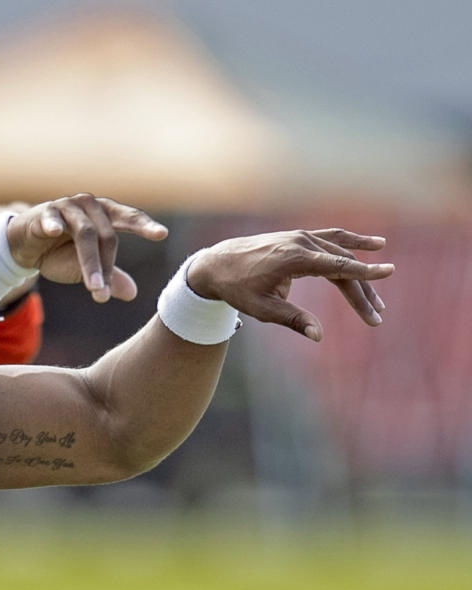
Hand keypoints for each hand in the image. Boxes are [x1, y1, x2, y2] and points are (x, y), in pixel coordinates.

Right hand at [5, 194, 167, 302]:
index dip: (144, 226)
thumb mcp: (85, 268)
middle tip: (103, 296)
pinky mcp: (43, 213)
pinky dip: (51, 225)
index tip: (161, 235)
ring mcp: (66, 207)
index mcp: (104, 215)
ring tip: (92, 288)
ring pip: (83, 233)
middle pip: (105, 235)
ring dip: (89, 263)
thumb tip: (132, 294)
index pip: (128, 219)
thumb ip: (109, 276)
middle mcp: (88, 206)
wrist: (23, 247)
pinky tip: (54, 232)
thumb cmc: (58, 253)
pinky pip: (50, 219)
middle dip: (106, 267)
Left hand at [187, 229, 393, 340]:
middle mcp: (300, 243)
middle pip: (342, 266)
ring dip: (359, 275)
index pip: (337, 266)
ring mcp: (300, 237)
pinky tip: (375, 244)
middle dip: (362, 293)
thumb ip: (292, 319)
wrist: (217, 264)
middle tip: (376, 318)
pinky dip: (352, 242)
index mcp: (293, 259)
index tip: (389, 272)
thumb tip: (318, 336)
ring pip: (339, 255)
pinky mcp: (298, 237)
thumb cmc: (238, 288)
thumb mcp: (262, 309)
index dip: (365, 272)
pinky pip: (331, 238)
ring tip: (377, 300)